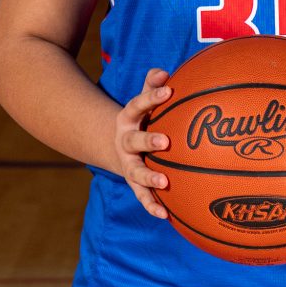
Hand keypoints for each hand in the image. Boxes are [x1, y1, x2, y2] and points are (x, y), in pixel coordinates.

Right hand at [115, 70, 172, 218]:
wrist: (117, 146)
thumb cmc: (141, 119)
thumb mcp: (142, 102)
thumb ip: (152, 85)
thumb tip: (164, 71)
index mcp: (128, 118)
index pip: (137, 105)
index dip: (151, 97)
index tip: (169, 91)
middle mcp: (125, 142)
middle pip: (133, 140)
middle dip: (148, 141)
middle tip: (165, 141)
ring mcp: (128, 163)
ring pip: (136, 172)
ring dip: (149, 177)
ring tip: (164, 182)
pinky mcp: (133, 182)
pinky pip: (141, 196)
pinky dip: (151, 205)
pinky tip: (164, 215)